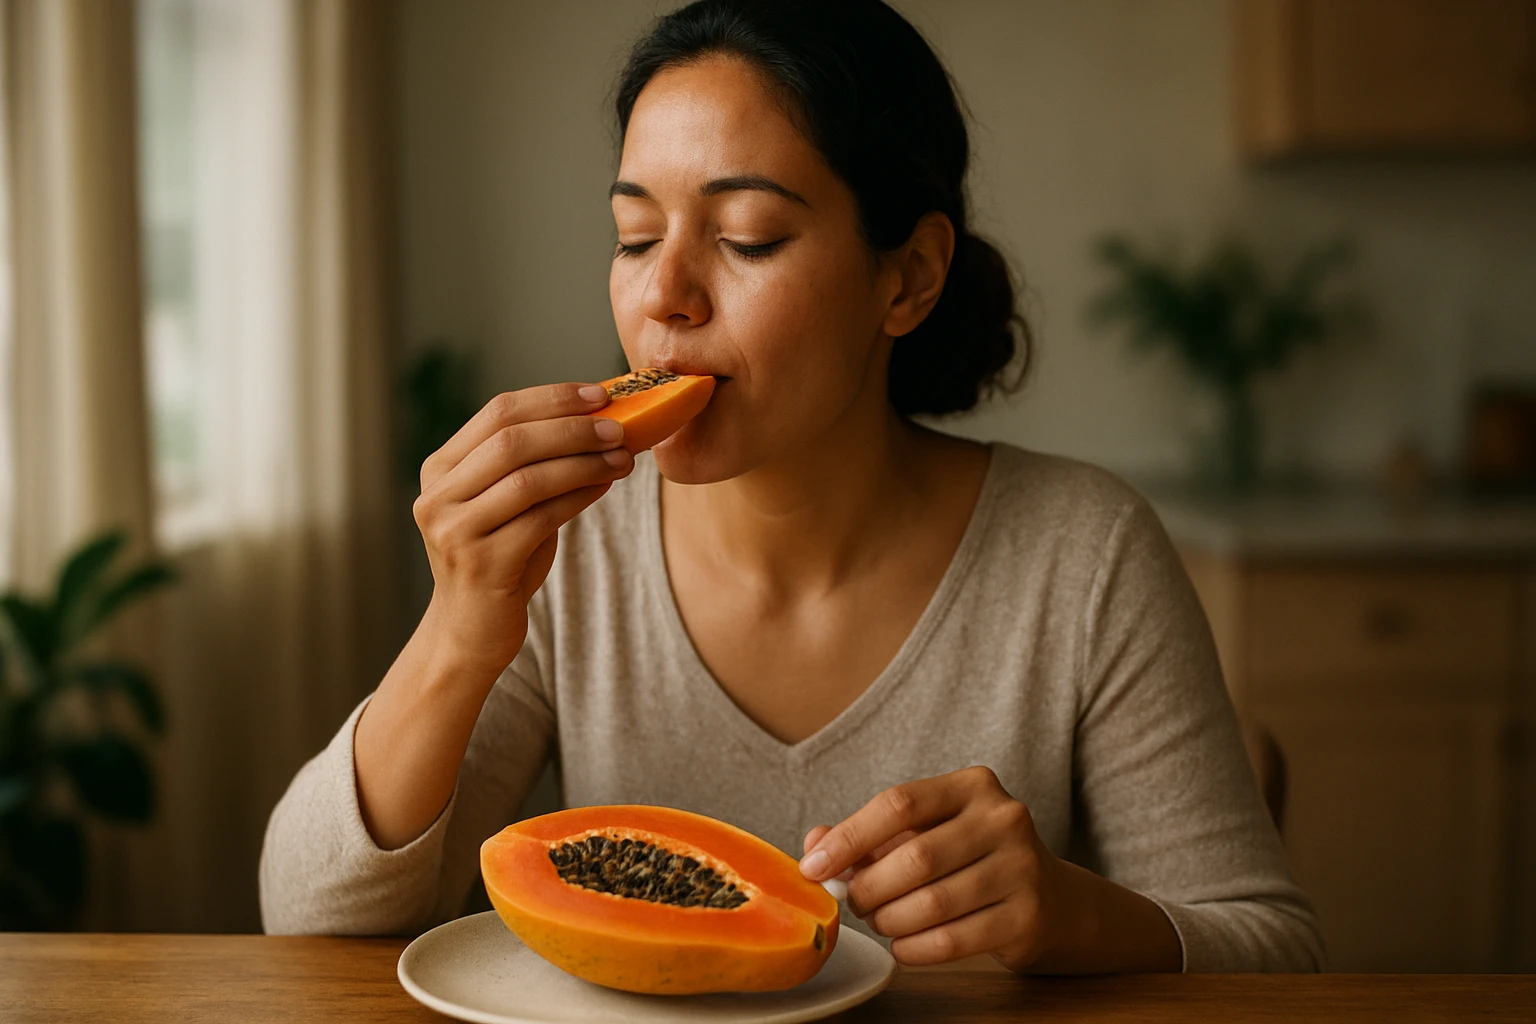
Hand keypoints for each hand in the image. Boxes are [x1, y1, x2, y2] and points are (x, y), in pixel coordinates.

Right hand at [413, 382, 633, 672]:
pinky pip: (541, 518)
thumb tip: (599, 420)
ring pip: (527, 478)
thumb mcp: (507, 503)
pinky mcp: (481, 564)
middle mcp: (438, 496)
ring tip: (622, 456)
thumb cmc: (500, 558)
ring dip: (583, 462)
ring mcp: (454, 531)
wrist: (471, 630)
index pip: (497, 412)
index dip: (552, 399)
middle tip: (620, 426)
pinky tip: (605, 487)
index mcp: (440, 469)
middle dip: (572, 429)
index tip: (600, 394)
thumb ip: (532, 463)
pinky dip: (579, 496)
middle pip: (511, 441)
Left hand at [799, 765, 1070, 969]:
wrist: (1053, 900)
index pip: (899, 803)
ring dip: (889, 920)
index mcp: (972, 786)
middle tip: (853, 903)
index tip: (814, 867)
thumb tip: (814, 846)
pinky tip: (903, 944)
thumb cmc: (971, 859)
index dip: (849, 838)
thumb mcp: (926, 833)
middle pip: (914, 857)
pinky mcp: (1027, 917)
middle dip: (869, 888)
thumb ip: (868, 835)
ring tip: (880, 921)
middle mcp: (1004, 818)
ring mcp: (1022, 868)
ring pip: (932, 903)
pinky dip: (914, 948)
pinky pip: (952, 941)